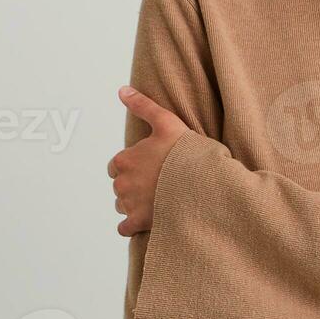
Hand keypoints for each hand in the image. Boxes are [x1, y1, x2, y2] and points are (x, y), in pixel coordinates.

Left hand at [107, 86, 189, 236]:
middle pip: (119, 186)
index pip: (116, 165)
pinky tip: (146, 219)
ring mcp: (130, 204)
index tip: (149, 166)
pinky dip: (131, 225)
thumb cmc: (186, 152)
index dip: (132, 165)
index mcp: (125, 159)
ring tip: (157, 199)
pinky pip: (124, 228)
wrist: (202, 183)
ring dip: (134, 204)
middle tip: (156, 182)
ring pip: (122, 206)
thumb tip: (122, 90)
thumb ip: (142, 106)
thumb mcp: (166, 122)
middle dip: (133, 185)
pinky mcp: (138, 222)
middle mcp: (122, 183)